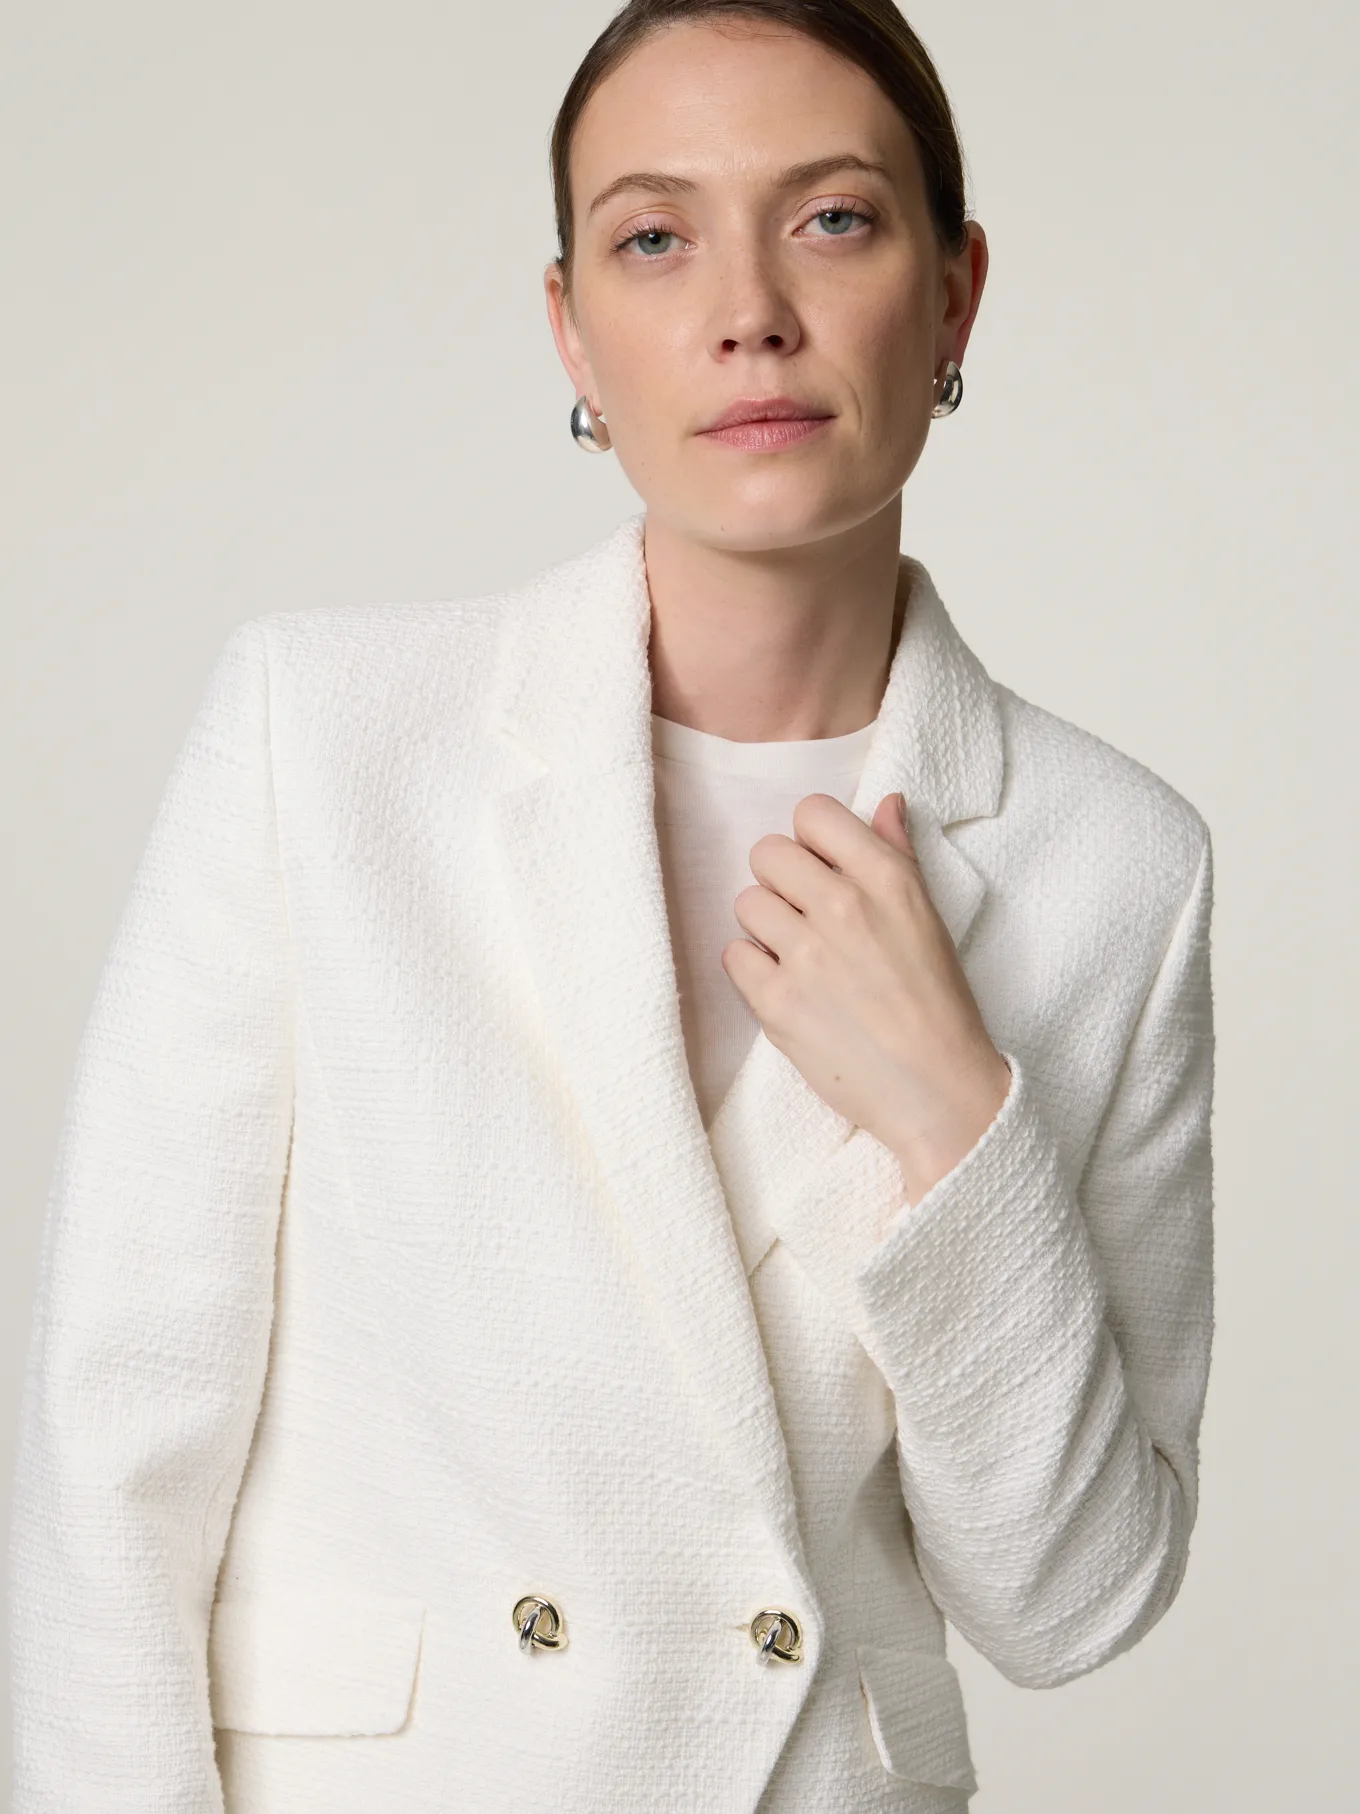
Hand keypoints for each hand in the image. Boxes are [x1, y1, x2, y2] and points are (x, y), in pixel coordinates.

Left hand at [721, 791, 1011, 1205]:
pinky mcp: (776, 1002)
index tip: (823, 866)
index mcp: (887, 879)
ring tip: (799, 955)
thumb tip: (883, 803)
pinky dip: (753, 970)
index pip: (813, 813)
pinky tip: (787, 987)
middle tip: (806, 916)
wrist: (936, 1089)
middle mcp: (843, 907)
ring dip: (766, 926)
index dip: (811, 839)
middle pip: (767, 853)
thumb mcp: (929, 918)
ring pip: (747, 902)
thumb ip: (897, 855)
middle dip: (782, 880)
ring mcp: (805, 955)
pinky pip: (734, 956)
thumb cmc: (938, 1004)